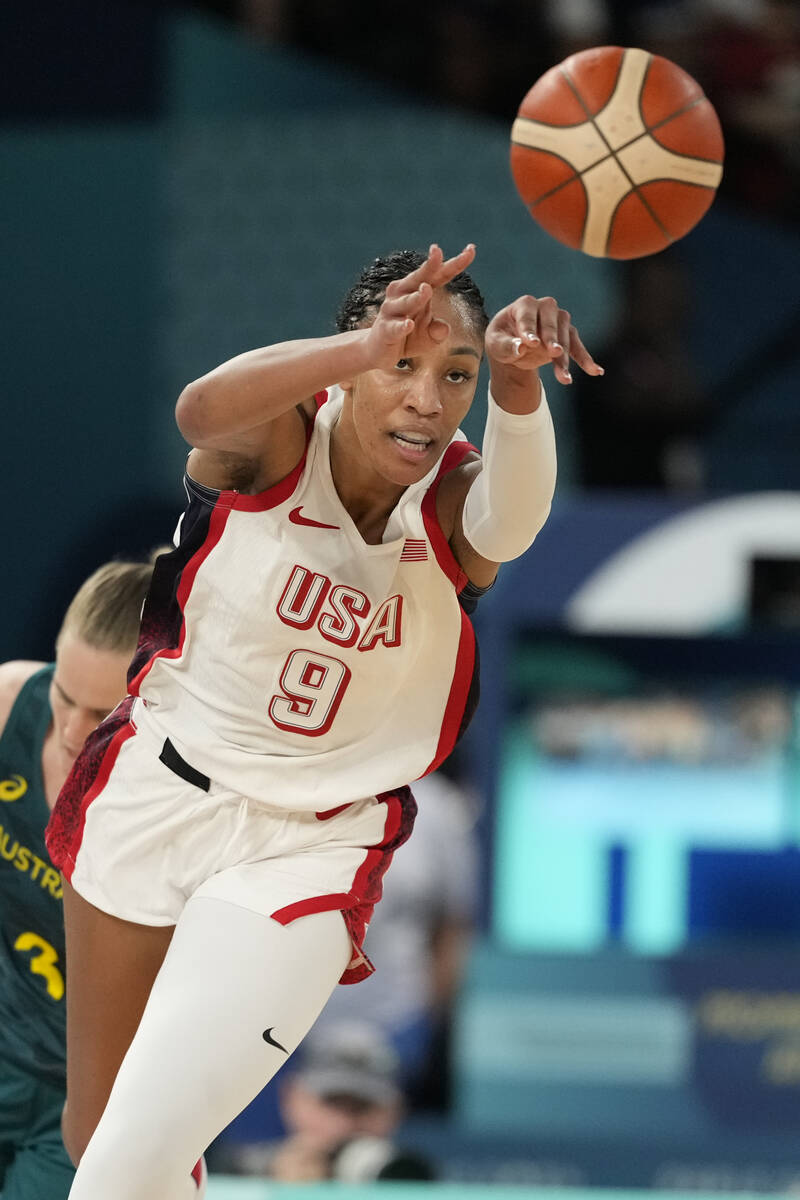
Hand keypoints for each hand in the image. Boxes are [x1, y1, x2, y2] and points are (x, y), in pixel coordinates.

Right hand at [362, 243, 475, 368]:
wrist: (378, 351)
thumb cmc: (408, 337)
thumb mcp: (429, 336)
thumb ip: (439, 331)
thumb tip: (444, 328)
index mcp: (418, 290)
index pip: (439, 275)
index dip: (455, 263)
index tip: (471, 249)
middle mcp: (403, 294)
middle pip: (419, 277)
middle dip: (429, 265)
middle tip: (437, 251)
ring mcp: (392, 311)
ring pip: (406, 301)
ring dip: (416, 297)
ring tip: (426, 290)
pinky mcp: (385, 330)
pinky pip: (395, 327)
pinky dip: (402, 326)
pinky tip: (409, 325)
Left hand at [485, 295, 603, 384]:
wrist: (514, 347)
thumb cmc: (502, 341)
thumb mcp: (496, 345)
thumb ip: (506, 345)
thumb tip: (521, 346)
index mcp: (524, 305)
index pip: (527, 316)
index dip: (529, 330)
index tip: (531, 344)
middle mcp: (544, 308)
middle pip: (552, 323)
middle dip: (553, 339)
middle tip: (554, 352)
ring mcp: (559, 320)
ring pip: (565, 338)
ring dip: (564, 358)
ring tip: (564, 379)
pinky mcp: (567, 334)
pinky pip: (577, 347)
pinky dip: (585, 359)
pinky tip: (596, 371)